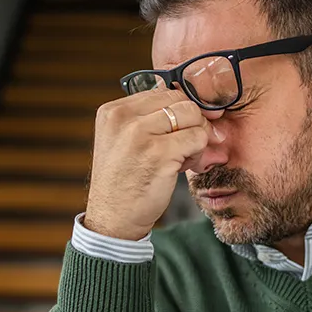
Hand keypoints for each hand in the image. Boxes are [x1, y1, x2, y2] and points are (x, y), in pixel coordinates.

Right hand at [84, 89, 223, 240]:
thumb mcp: (125, 142)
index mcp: (113, 110)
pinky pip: (197, 138)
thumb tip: (193, 104)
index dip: (180, 111)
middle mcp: (124, 117)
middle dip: (192, 122)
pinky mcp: (159, 153)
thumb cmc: (125, 183)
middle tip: (188, 147)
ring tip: (184, 158)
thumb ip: (150, 120)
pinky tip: (183, 167)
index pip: (163, 92)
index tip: (182, 131)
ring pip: (192, 115)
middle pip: (180, 100)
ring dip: (197, 137)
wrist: (113, 220)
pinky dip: (198, 153)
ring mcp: (140, 134)